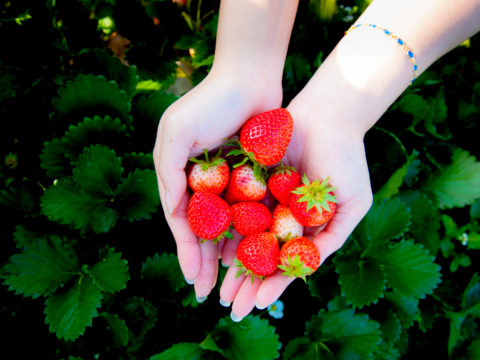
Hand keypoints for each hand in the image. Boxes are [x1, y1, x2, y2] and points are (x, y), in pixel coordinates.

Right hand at [153, 70, 281, 300]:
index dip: (186, 252)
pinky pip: (247, 212)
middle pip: (202, 230)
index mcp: (178, 174)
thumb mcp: (179, 132)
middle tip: (207, 293)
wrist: (251, 77)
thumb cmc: (212, 102)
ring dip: (224, 254)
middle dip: (203, 262)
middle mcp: (199, 181)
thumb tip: (171, 211)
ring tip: (228, 282)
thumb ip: (169, 172)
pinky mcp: (249, 177)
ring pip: (224, 226)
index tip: (192, 279)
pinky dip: (246, 232)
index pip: (181, 222)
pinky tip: (250, 253)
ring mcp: (224, 180)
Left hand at [218, 95, 373, 319]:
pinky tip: (212, 248)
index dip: (273, 285)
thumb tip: (305, 269)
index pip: (286, 264)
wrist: (327, 116)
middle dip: (247, 283)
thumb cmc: (346, 160)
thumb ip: (331, 236)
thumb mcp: (351, 204)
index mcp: (306, 229)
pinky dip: (225, 229)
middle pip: (262, 257)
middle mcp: (283, 219)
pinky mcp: (250, 183)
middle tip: (229, 307)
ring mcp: (266, 202)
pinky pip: (235, 209)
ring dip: (232, 264)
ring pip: (245, 239)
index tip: (258, 305)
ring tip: (217, 288)